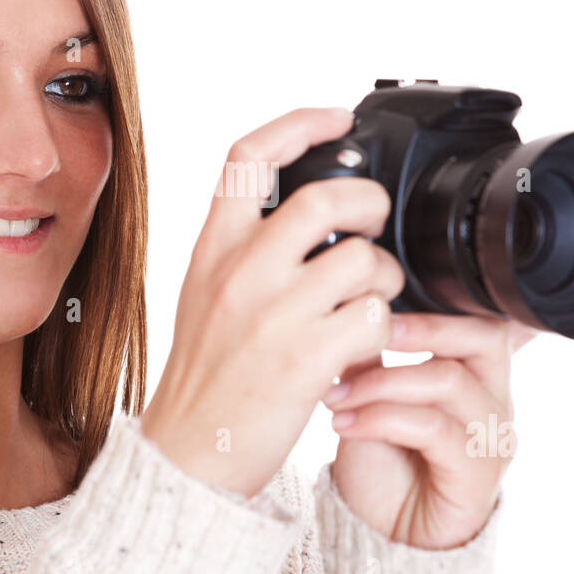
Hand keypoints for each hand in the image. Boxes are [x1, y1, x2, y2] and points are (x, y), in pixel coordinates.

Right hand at [141, 107, 406, 498]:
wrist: (189, 454)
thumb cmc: (205, 376)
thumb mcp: (206, 292)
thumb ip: (245, 247)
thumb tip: (309, 211)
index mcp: (212, 247)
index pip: (248, 155)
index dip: (299, 123)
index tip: (338, 119)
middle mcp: (240, 270)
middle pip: (325, 196)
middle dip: (369, 203)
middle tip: (374, 226)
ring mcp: (273, 312)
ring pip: (363, 259)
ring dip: (384, 279)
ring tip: (368, 303)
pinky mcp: (306, 357)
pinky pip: (375, 316)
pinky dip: (382, 328)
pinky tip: (361, 344)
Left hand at [324, 312, 538, 549]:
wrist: (383, 535)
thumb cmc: (383, 463)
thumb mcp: (370, 397)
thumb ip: (372, 355)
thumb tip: (350, 305)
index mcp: (478, 375)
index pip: (480, 318)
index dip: (435, 304)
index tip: (374, 302)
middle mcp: (496, 401)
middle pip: (483, 337)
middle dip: (419, 328)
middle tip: (363, 331)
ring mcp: (492, 439)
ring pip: (448, 381)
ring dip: (382, 382)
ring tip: (335, 394)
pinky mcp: (478, 475)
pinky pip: (432, 429)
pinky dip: (381, 418)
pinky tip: (345, 424)